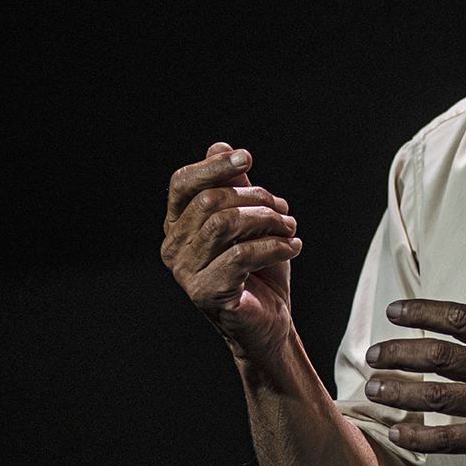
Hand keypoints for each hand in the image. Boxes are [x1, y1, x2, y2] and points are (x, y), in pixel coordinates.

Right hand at [162, 142, 302, 357]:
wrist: (270, 319)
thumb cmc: (259, 269)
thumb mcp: (250, 220)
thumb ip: (234, 186)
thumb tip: (219, 146)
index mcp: (178, 225)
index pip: (182, 184)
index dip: (213, 166)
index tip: (247, 158)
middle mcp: (173, 247)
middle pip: (210, 201)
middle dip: (255, 198)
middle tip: (284, 210)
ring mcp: (186, 272)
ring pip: (225, 224)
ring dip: (268, 221)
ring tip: (290, 229)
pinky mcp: (206, 292)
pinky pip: (241, 255)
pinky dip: (274, 246)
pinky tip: (292, 248)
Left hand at [364, 287, 465, 465]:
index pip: (461, 319)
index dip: (423, 312)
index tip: (396, 311)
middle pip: (441, 355)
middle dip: (400, 352)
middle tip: (373, 353)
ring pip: (441, 396)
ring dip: (402, 391)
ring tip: (375, 388)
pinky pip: (455, 438)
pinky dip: (424, 436)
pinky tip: (400, 431)